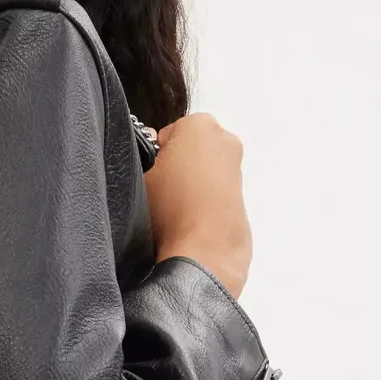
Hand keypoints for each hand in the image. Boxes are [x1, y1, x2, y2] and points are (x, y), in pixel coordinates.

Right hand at [143, 112, 251, 298]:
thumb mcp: (137, 172)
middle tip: (159, 193)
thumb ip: (140, 154)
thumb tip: (148, 157)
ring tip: (173, 212)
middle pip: (189, 150)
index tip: (148, 175)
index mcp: (199, 125)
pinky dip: (202, 204)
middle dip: (175, 167)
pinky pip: (213, 196)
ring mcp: (237, 171)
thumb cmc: (168, 209)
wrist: (203, 254)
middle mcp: (226, 141)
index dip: (151, 155)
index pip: (165, 134)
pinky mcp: (243, 200)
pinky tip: (189, 222)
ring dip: (189, 187)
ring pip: (203, 173)